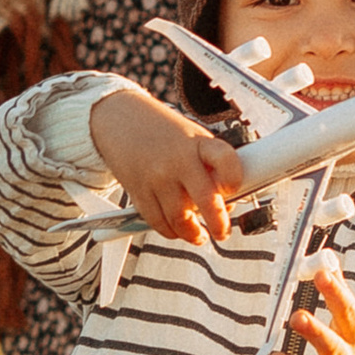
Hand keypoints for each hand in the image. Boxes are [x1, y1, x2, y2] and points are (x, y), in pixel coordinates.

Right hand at [87, 83, 243, 243]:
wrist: (119, 120)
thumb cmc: (162, 131)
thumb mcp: (193, 137)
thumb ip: (210, 164)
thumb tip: (227, 200)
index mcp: (197, 143)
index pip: (225, 160)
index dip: (235, 178)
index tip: (235, 190)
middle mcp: (178, 160)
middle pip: (206, 200)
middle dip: (219, 224)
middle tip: (222, 232)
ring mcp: (157, 178)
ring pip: (180, 219)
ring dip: (193, 234)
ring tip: (199, 235)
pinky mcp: (138, 192)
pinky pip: (157, 222)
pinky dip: (170, 231)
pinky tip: (177, 230)